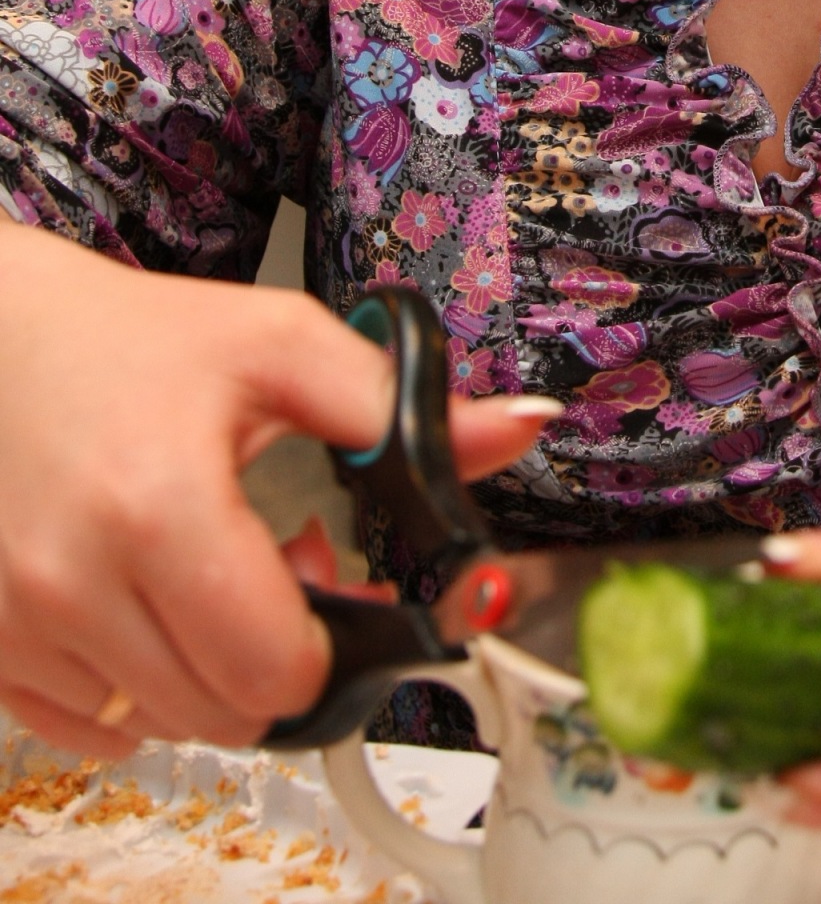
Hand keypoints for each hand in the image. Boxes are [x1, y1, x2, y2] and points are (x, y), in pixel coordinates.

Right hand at [0, 225, 554, 757]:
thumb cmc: (135, 339)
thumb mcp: (277, 343)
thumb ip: (401, 403)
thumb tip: (522, 427)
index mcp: (159, 508)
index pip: (275, 668)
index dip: (337, 639)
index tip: (350, 585)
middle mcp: (77, 584)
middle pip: (229, 714)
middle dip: (284, 656)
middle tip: (291, 569)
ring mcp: (22, 628)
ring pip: (164, 727)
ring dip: (212, 671)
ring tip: (221, 574)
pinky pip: (94, 729)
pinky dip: (142, 687)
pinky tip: (156, 605)